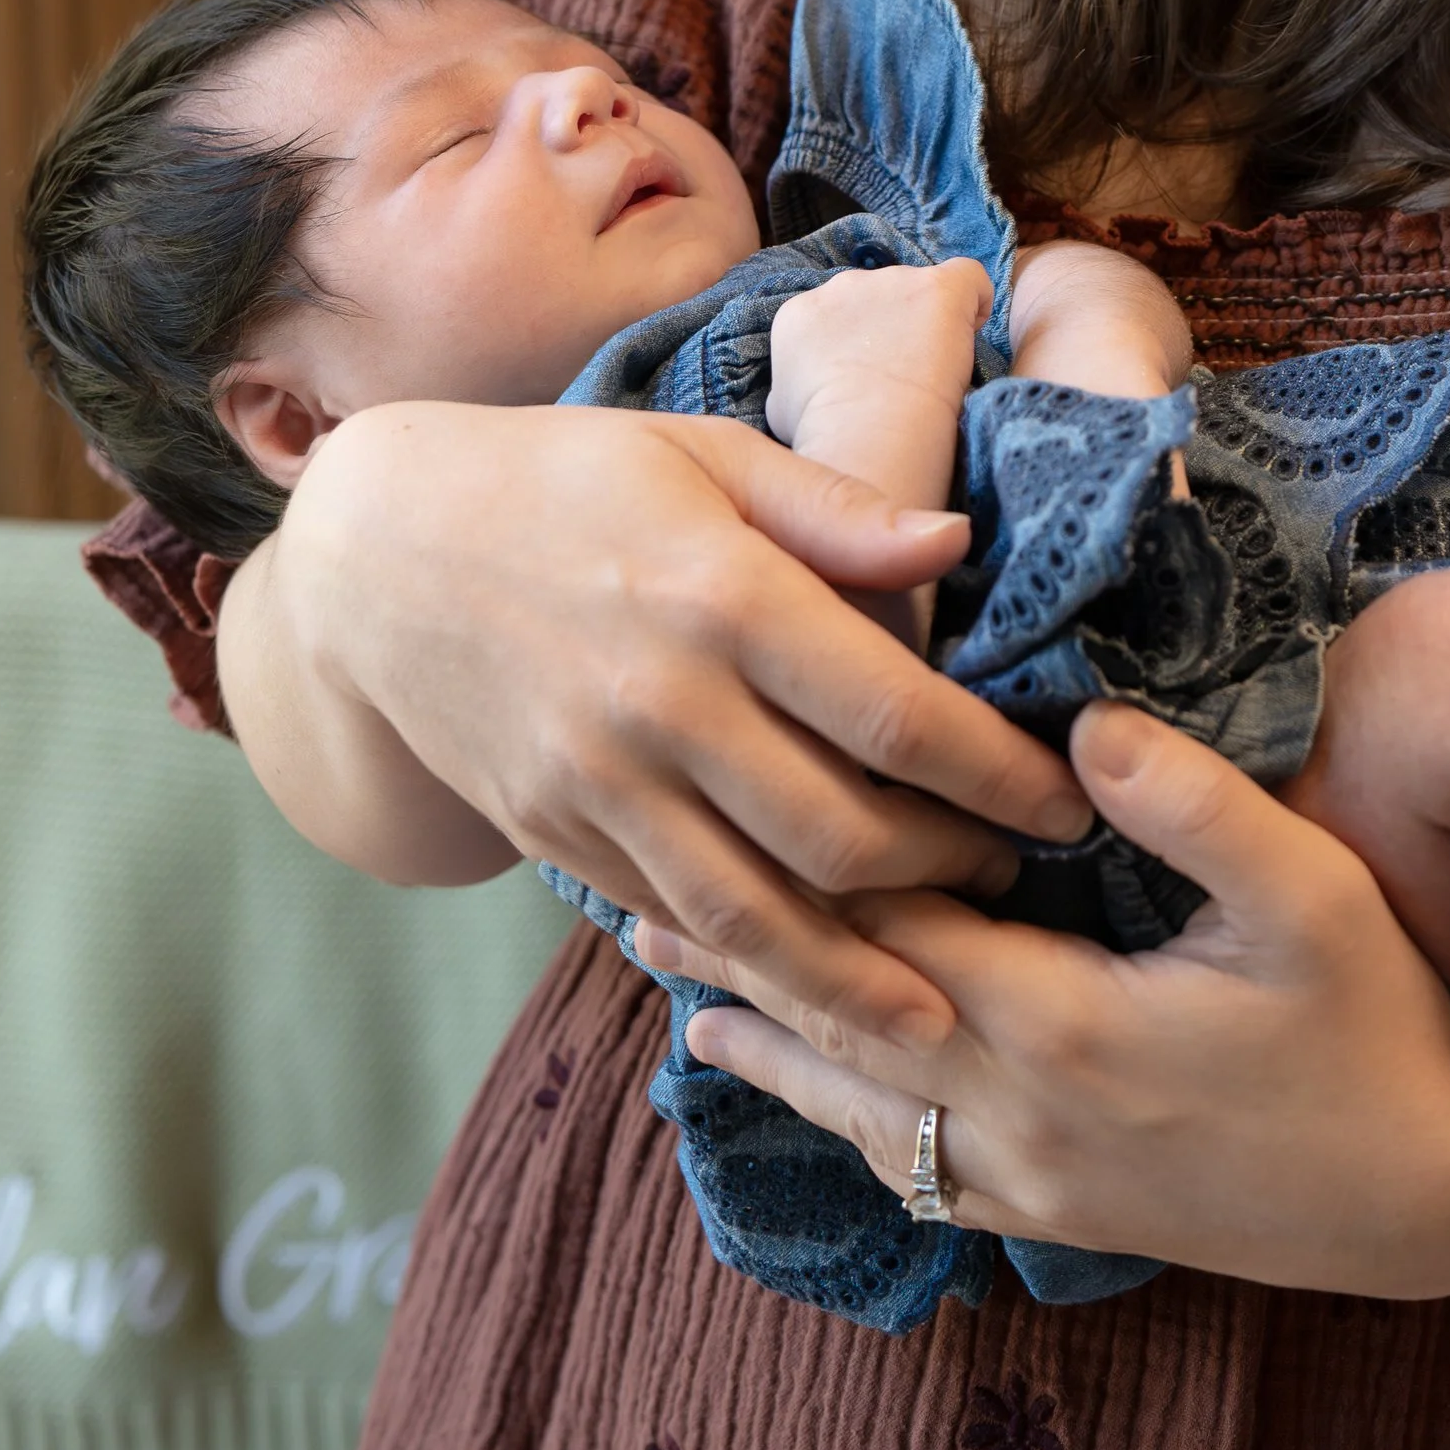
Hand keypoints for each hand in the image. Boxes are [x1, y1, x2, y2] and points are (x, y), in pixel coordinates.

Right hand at [225, 396, 1092, 1046]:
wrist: (378, 551)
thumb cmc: (568, 477)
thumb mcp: (706, 453)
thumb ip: (837, 510)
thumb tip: (960, 549)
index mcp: (720, 596)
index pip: (895, 714)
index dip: (999, 771)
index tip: (1070, 796)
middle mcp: (662, 706)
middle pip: (841, 834)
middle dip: (950, 869)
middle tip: (1021, 870)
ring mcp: (598, 786)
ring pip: (754, 916)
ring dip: (861, 969)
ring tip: (946, 997)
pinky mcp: (553, 836)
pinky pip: (672, 919)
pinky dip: (751, 960)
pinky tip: (817, 976)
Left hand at [639, 701, 1449, 1291]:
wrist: (1436, 1198)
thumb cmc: (1381, 1028)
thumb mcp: (1311, 896)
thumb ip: (1193, 805)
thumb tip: (1084, 722)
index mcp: (1064, 1024)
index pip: (896, 933)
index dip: (805, 867)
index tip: (714, 806)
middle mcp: (1021, 1119)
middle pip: (846, 1025)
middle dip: (745, 962)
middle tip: (634, 903)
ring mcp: (1034, 1185)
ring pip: (860, 1116)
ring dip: (771, 1051)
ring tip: (682, 1000)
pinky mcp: (1061, 1217)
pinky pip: (913, 1178)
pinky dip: (844, 1128)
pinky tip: (810, 1100)